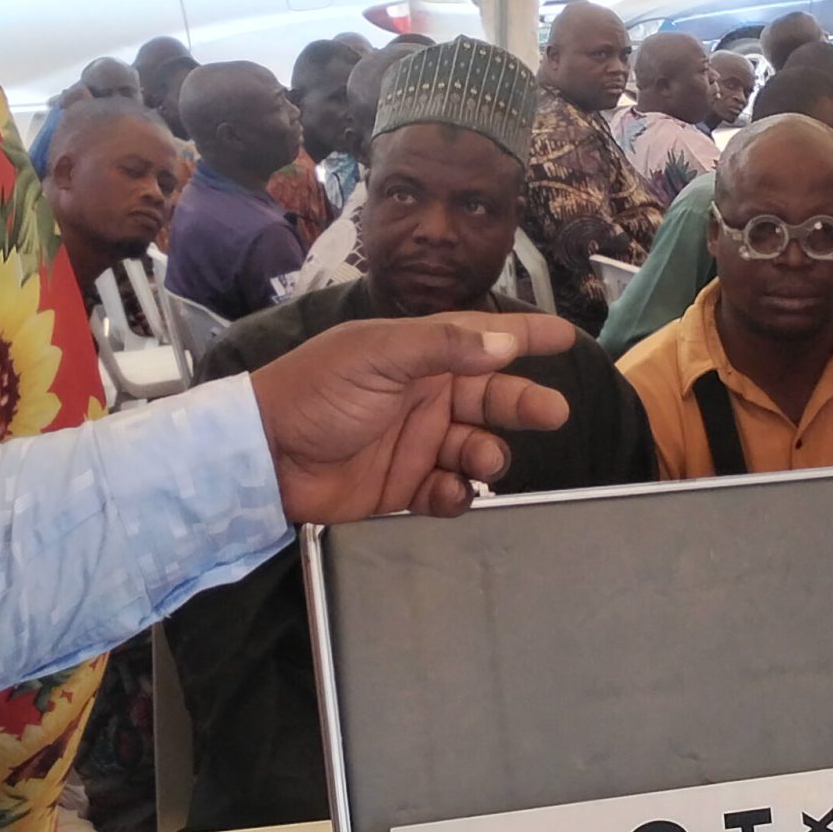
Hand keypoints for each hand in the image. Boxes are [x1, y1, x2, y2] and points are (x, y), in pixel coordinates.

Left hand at [248, 313, 575, 521]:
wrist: (265, 455)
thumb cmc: (317, 390)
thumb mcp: (378, 355)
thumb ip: (443, 347)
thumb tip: (505, 344)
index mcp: (419, 355)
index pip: (482, 339)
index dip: (525, 337)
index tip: (567, 339)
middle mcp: (425, 396)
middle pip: (492, 399)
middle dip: (524, 405)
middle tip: (553, 414)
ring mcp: (416, 443)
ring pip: (477, 448)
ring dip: (488, 454)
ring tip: (481, 459)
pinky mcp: (404, 487)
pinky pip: (448, 491)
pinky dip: (457, 494)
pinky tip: (450, 492)